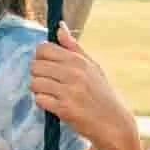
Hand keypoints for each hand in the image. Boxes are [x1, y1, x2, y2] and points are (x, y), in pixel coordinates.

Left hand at [29, 24, 134, 149]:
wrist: (114, 123)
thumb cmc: (102, 94)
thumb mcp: (92, 67)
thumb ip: (73, 47)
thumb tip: (59, 27)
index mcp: (79, 60)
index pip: (44, 49)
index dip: (41, 58)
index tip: (48, 67)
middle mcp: (73, 73)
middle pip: (35, 66)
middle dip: (39, 75)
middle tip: (51, 83)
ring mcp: (69, 91)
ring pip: (35, 83)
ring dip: (40, 90)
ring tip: (53, 94)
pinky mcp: (64, 109)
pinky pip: (40, 100)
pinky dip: (44, 103)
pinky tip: (55, 105)